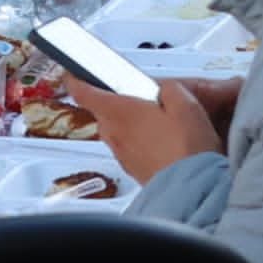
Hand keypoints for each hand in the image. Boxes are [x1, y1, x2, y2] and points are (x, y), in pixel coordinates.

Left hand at [65, 74, 226, 175]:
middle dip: (121, 101)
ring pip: (119, 128)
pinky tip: (167, 142)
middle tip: (147, 98)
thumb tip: (164, 89)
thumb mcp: (186, 105)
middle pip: (106, 109)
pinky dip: (142, 140)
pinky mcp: (131, 167)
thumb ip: (169, 89)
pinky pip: (131, 146)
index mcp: (119, 111)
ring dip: (134, 122)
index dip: (76, 79)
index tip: (73, 74)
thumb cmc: (185, 148)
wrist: (189, 188)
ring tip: (164, 122)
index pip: (83, 91)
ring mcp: (120, 152)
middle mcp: (113, 132)